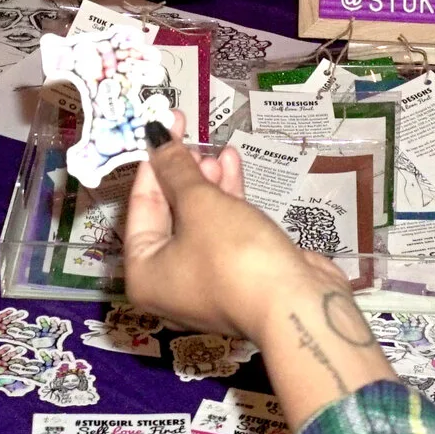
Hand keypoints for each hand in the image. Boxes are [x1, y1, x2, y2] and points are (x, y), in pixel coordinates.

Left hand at [123, 120, 394, 428]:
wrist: (294, 304)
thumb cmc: (233, 254)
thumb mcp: (200, 204)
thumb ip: (177, 170)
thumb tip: (158, 138)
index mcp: (144, 273)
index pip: (140, 207)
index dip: (152, 164)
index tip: (162, 128)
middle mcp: (169, 282)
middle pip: (169, 214)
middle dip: (182, 174)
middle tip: (192, 138)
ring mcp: (206, 280)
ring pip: (199, 221)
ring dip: (207, 183)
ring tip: (216, 151)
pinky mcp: (238, 273)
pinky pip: (224, 231)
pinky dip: (228, 200)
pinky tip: (234, 167)